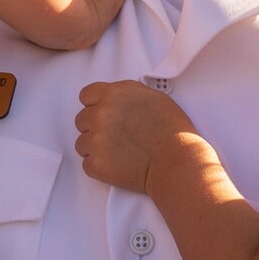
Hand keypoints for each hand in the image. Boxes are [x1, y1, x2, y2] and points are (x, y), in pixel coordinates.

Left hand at [75, 80, 200, 192]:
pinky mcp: (95, 163)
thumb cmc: (172, 130)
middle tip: (116, 137)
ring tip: (120, 153)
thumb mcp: (153, 96)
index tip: (104, 114)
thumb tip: (114, 97)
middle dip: (95, 128)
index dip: (95, 105)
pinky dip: (100, 167)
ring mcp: (95, 139)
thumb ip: (127, 92)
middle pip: (82, 120)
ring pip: (82, 143)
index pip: (86, 96)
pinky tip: (119, 165)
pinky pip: (87, 164)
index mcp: (113, 94)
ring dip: (96, 148)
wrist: (177, 160)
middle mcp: (100, 114)